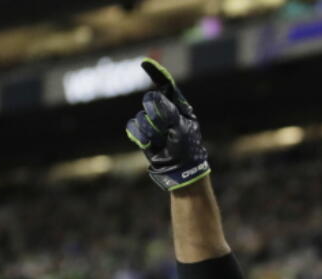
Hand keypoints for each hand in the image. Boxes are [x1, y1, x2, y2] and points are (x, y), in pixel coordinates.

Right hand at [125, 58, 209, 190]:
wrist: (181, 173)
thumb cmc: (187, 150)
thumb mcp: (182, 127)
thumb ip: (168, 111)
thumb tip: (153, 97)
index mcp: (179, 107)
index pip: (166, 86)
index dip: (155, 73)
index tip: (144, 62)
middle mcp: (164, 113)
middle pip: (149, 100)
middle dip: (157, 115)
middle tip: (167, 130)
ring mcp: (153, 124)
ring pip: (141, 116)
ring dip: (151, 131)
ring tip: (162, 142)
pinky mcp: (143, 135)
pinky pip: (133, 128)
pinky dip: (140, 137)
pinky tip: (150, 145)